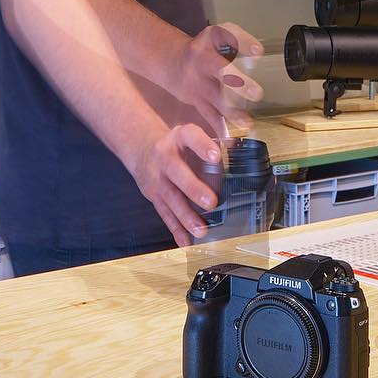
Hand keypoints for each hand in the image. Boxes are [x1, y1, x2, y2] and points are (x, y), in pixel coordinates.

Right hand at [131, 122, 222, 247]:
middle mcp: (165, 157)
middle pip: (177, 172)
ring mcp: (157, 178)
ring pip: (171, 198)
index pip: (190, 136)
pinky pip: (165, 214)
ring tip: (201, 229)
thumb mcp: (188, 136)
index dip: (202, 145)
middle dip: (193, 188)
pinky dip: (176, 230)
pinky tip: (186, 241)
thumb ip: (209, 144)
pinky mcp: (154, 196)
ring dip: (186, 216)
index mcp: (178, 138)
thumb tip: (237, 148)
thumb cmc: (174, 145)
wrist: (141, 150)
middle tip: (211, 202)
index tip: (216, 156)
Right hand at [175, 22, 263, 137]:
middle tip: (257, 93)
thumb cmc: (204, 50)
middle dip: (238, 82)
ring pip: (216, 98)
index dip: (243, 43)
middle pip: (220, 70)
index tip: (258, 52)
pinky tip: (230, 140)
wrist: (173, 63)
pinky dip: (220, 130)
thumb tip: (260, 53)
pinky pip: (209, 116)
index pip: (228, 36)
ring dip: (232, 112)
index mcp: (210, 40)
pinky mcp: (197, 101)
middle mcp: (203, 61)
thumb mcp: (217, 36)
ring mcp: (199, 82)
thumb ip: (238, 41)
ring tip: (247, 121)